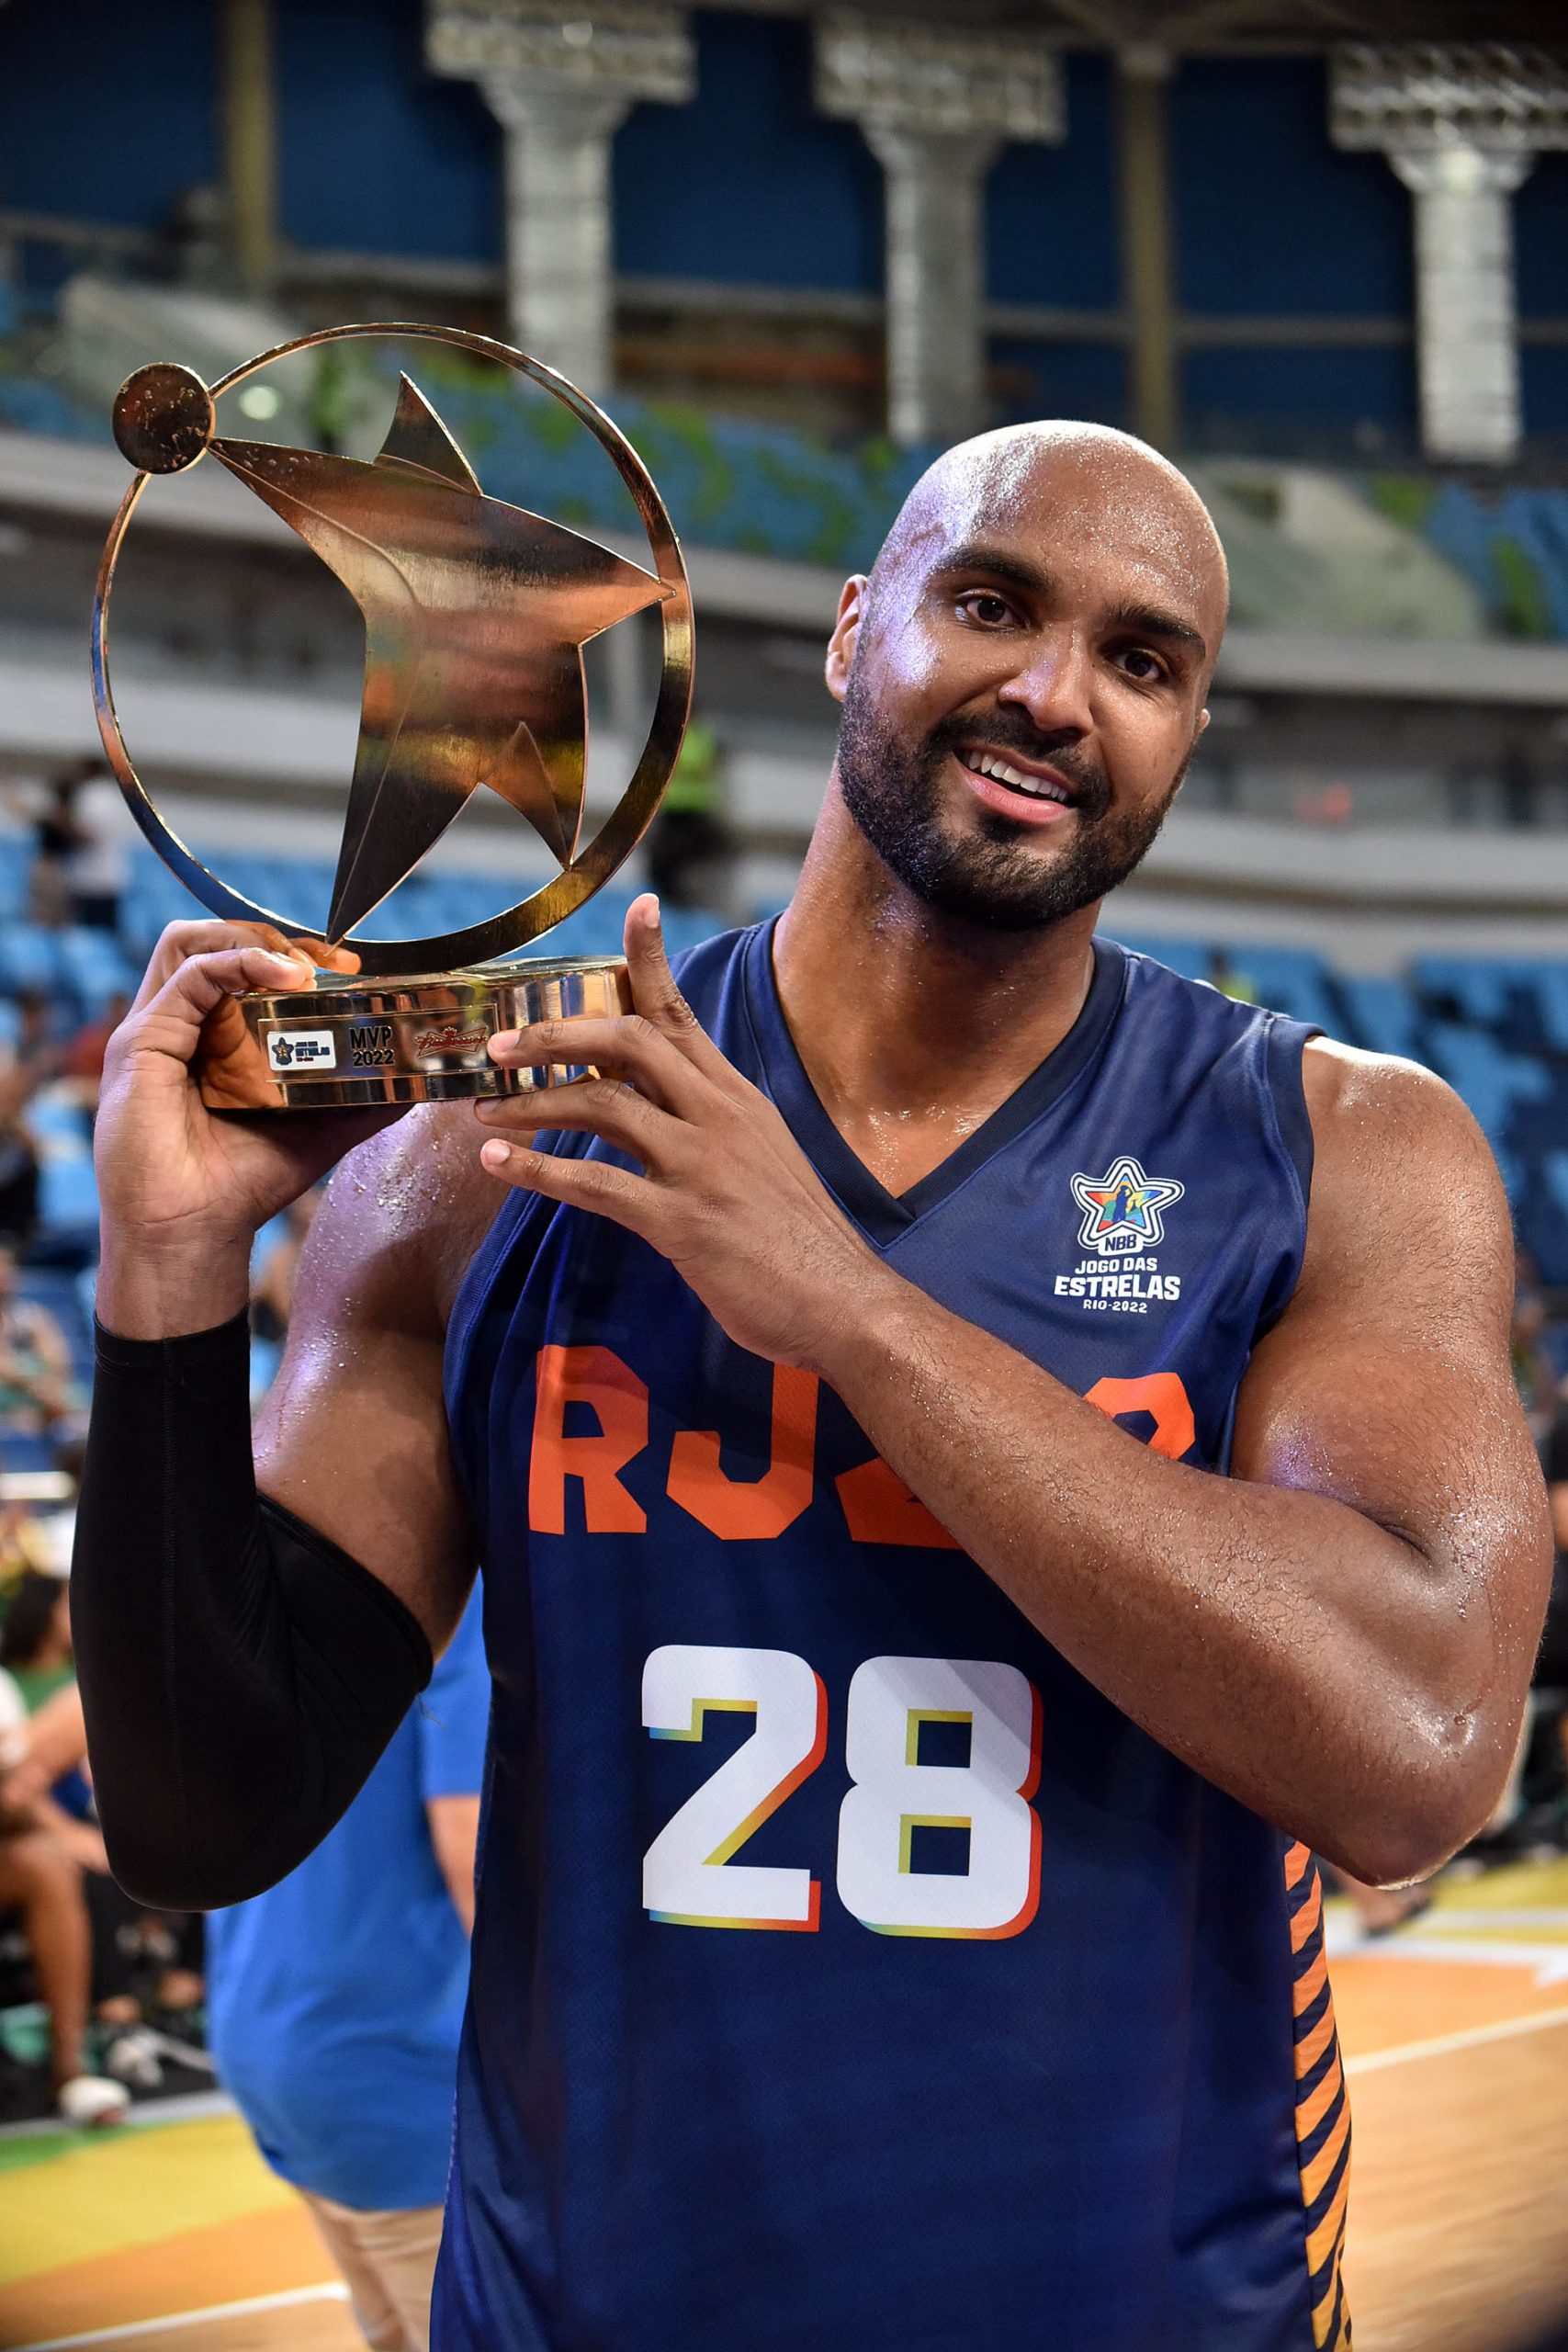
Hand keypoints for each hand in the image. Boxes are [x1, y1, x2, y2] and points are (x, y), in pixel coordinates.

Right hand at [95, 919, 401, 1336]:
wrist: (192, 1235)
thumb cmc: (241, 1186)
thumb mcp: (318, 1131)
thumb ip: (361, 1103)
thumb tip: (415, 1082)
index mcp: (207, 1039)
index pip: (234, 963)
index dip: (287, 953)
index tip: (344, 969)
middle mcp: (176, 1027)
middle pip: (208, 940)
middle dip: (272, 936)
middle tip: (327, 962)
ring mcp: (155, 1030)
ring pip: (189, 943)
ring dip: (251, 939)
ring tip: (301, 968)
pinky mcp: (143, 1042)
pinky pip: (190, 976)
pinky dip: (239, 962)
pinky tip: (285, 978)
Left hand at [475, 897, 893, 1371]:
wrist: (844, 1302)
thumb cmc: (802, 1240)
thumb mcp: (766, 1159)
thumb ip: (715, 1128)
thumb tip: (671, 1116)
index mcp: (736, 1098)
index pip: (684, 1013)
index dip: (652, 959)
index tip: (636, 908)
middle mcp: (717, 1116)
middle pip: (629, 1042)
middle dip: (558, 1035)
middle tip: (501, 1043)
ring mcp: (700, 1165)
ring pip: (603, 1106)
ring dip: (532, 1102)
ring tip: (482, 1109)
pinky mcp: (682, 1220)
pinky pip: (595, 1185)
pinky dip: (538, 1171)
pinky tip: (499, 1165)